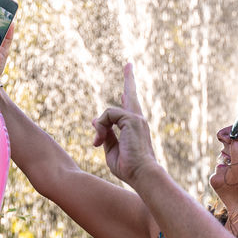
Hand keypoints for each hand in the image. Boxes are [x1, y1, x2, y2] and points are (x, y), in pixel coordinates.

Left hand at [91, 64, 160, 184]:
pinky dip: (100, 127)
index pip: (130, 108)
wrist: (142, 174)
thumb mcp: (112, 151)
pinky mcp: (132, 119)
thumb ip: (106, 135)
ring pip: (108, 112)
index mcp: (135, 127)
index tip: (124, 89)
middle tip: (129, 64)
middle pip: (131, 95)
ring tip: (97, 143)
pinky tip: (99, 140)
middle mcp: (138, 120)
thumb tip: (95, 121)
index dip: (126, 97)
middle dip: (129, 79)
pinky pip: (107, 115)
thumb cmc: (129, 168)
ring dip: (99, 128)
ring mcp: (136, 118)